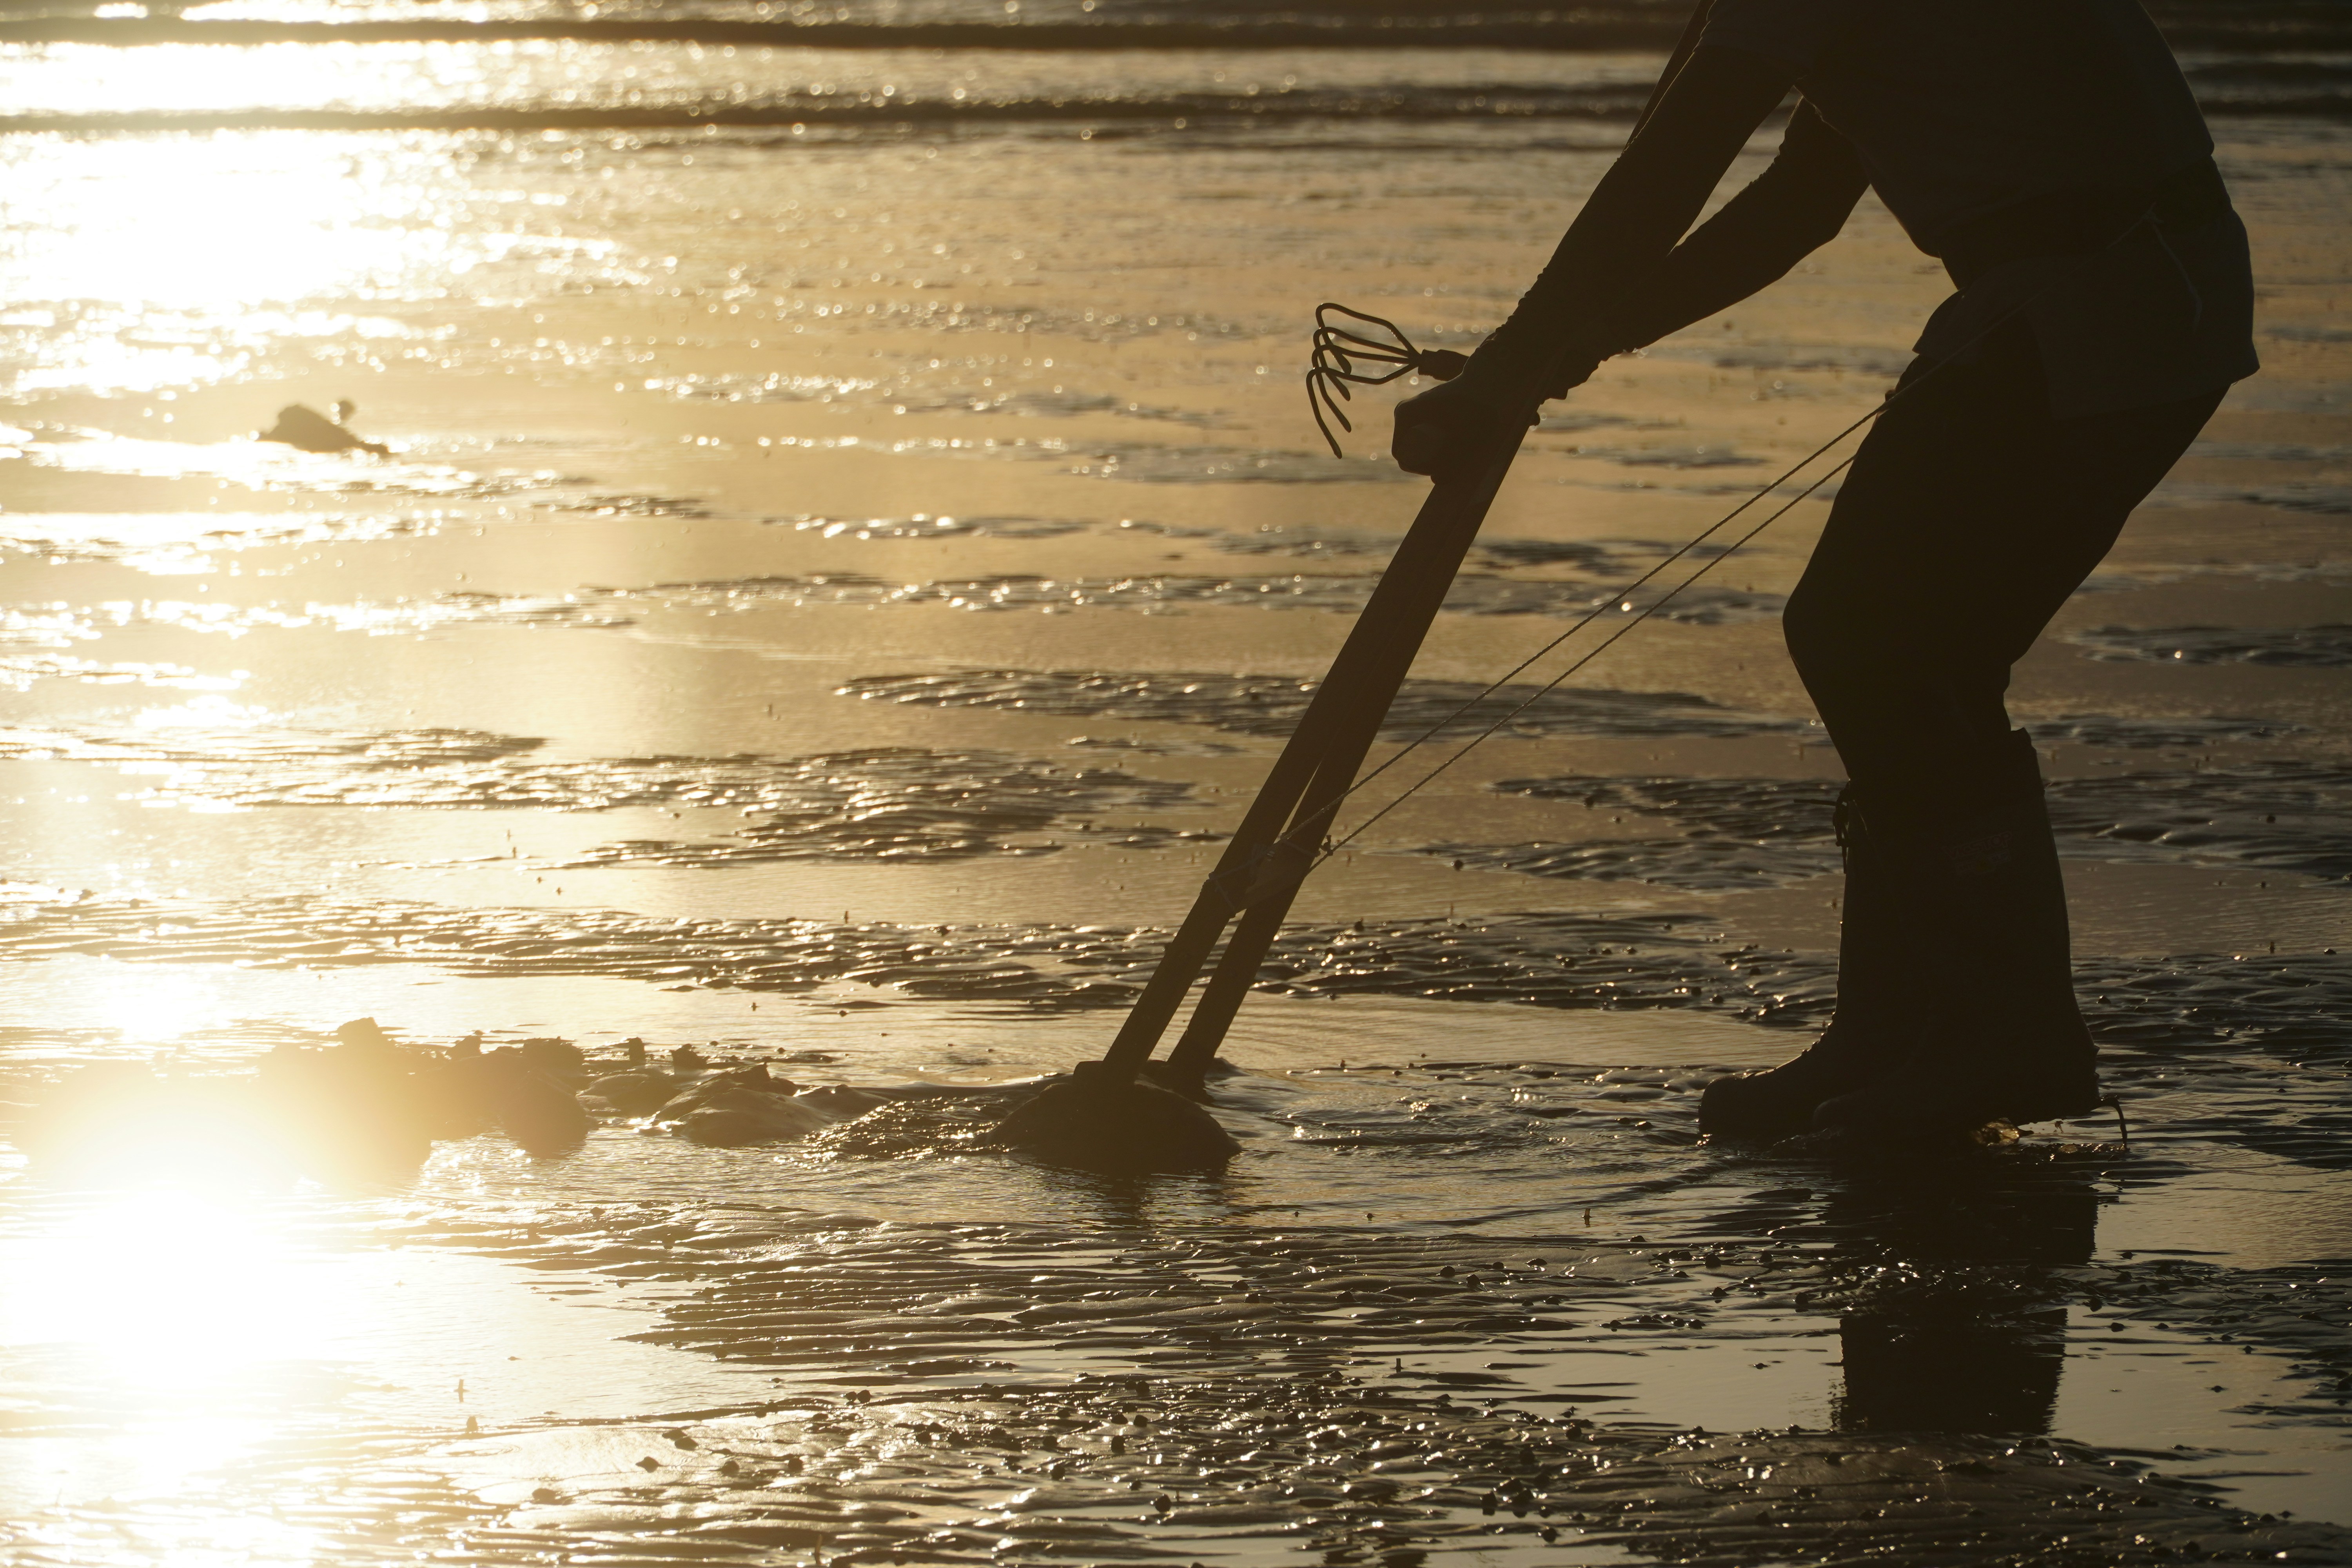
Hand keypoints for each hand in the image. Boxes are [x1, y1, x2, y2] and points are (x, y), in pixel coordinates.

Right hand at [1390, 374, 1537, 479]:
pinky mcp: (1422, 411)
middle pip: (1407, 449)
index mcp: (1405, 415)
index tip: (1438, 471)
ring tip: (1452, 453)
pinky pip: (1420, 434)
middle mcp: (1403, 412)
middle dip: (1425, 462)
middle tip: (1448, 465)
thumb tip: (1436, 481)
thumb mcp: (1465, 439)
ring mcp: (1412, 410)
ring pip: (1414, 442)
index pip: (1401, 454)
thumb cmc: (1475, 408)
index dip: (1417, 468)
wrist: (1485, 383)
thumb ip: (1451, 461)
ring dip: (1429, 453)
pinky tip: (1450, 445)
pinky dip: (1432, 443)